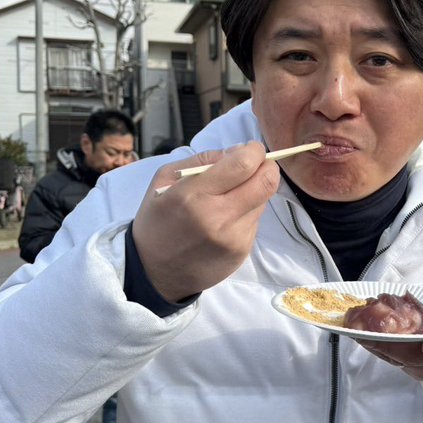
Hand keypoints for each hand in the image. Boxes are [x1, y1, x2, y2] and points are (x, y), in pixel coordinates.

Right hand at [132, 143, 279, 301]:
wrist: (154, 272)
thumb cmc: (157, 221)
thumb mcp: (165, 179)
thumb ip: (203, 160)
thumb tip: (239, 151)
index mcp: (194, 195)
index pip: (244, 165)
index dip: (255, 151)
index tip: (251, 149)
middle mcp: (218, 217)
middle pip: (267, 182)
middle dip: (267, 167)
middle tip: (256, 165)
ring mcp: (234, 237)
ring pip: (264, 201)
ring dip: (254, 191)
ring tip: (230, 197)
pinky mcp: (242, 251)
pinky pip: (255, 221)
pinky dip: (247, 213)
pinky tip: (225, 219)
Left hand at [355, 262, 422, 381]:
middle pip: (416, 356)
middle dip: (392, 344)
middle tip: (372, 331)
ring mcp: (422, 366)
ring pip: (398, 358)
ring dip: (377, 344)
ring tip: (357, 328)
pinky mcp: (407, 367)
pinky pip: (389, 358)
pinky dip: (374, 346)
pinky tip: (358, 332)